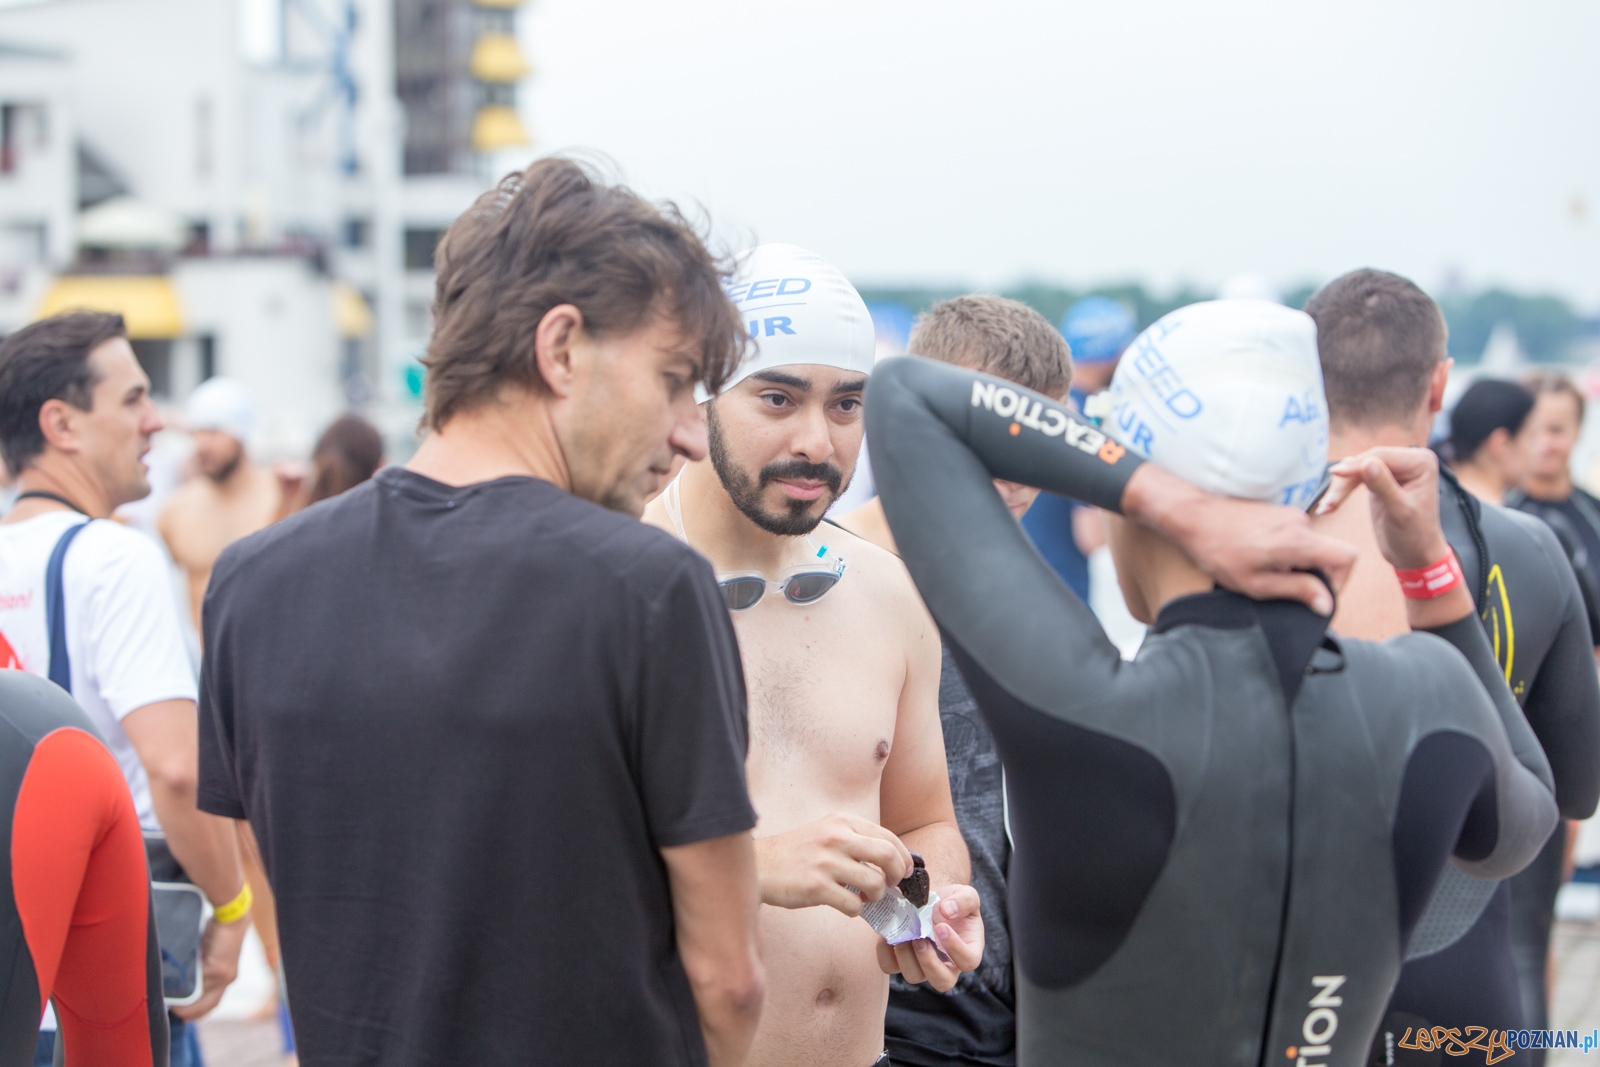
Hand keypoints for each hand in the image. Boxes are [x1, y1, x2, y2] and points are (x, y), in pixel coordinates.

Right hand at [171, 915, 248, 1020]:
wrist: (231, 916)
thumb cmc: (218, 930)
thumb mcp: (208, 953)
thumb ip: (199, 966)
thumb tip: (179, 977)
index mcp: (227, 977)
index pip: (212, 1002)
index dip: (196, 1011)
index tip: (181, 1016)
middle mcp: (227, 979)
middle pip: (206, 1005)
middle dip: (188, 1011)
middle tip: (172, 1012)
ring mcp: (223, 975)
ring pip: (198, 995)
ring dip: (183, 1000)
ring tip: (168, 1002)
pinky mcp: (217, 968)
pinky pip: (196, 982)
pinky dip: (183, 985)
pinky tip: (171, 986)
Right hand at [754, 813, 912, 915]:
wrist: (761, 865)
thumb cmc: (797, 852)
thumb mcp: (827, 831)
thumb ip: (856, 839)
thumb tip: (892, 860)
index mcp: (842, 821)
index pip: (888, 837)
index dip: (904, 857)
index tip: (905, 871)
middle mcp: (836, 838)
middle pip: (888, 856)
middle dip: (897, 875)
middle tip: (891, 885)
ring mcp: (826, 862)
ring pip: (875, 883)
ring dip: (876, 896)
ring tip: (864, 896)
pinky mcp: (817, 887)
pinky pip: (854, 904)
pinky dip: (856, 909)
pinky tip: (846, 905)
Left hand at [876, 884, 984, 991]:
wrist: (930, 898)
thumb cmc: (952, 900)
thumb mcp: (966, 894)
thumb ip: (964, 900)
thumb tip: (947, 911)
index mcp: (968, 950)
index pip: (968, 962)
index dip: (956, 949)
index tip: (941, 927)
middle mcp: (946, 965)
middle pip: (942, 982)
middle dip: (928, 962)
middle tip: (920, 939)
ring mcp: (922, 965)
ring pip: (913, 976)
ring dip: (906, 958)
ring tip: (904, 935)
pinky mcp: (900, 960)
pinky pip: (890, 966)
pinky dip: (886, 953)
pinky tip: (888, 935)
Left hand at [1125, 465, 1356, 614]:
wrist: (1196, 517)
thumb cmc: (1220, 551)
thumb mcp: (1257, 582)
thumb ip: (1296, 590)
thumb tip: (1326, 603)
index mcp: (1299, 541)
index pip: (1347, 556)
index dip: (1341, 580)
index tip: (1319, 593)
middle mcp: (1300, 522)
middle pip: (1328, 553)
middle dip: (1312, 574)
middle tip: (1280, 584)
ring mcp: (1291, 514)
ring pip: (1310, 546)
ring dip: (1296, 562)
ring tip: (1263, 568)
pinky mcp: (1280, 511)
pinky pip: (1296, 536)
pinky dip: (1286, 551)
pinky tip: (1258, 555)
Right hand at [1318, 447, 1448, 569]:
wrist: (1414, 553)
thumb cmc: (1414, 535)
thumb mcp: (1400, 512)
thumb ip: (1384, 486)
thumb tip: (1367, 463)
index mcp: (1421, 462)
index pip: (1381, 457)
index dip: (1355, 466)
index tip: (1333, 474)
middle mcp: (1409, 460)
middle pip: (1366, 461)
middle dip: (1345, 481)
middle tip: (1328, 503)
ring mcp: (1393, 468)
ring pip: (1356, 469)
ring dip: (1340, 487)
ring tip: (1326, 508)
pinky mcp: (1379, 478)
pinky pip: (1355, 477)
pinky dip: (1342, 490)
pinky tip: (1330, 505)